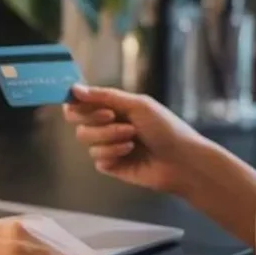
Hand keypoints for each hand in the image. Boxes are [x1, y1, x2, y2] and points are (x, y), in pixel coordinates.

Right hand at [63, 84, 212, 196]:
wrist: (181, 160)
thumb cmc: (165, 127)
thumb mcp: (137, 105)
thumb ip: (104, 96)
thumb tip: (74, 89)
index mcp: (114, 106)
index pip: (82, 101)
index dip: (76, 101)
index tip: (77, 100)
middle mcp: (108, 125)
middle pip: (78, 119)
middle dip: (93, 118)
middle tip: (111, 116)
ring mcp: (108, 145)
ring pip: (86, 138)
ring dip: (108, 135)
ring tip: (132, 137)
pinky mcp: (111, 165)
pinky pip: (97, 157)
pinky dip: (112, 152)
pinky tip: (130, 152)